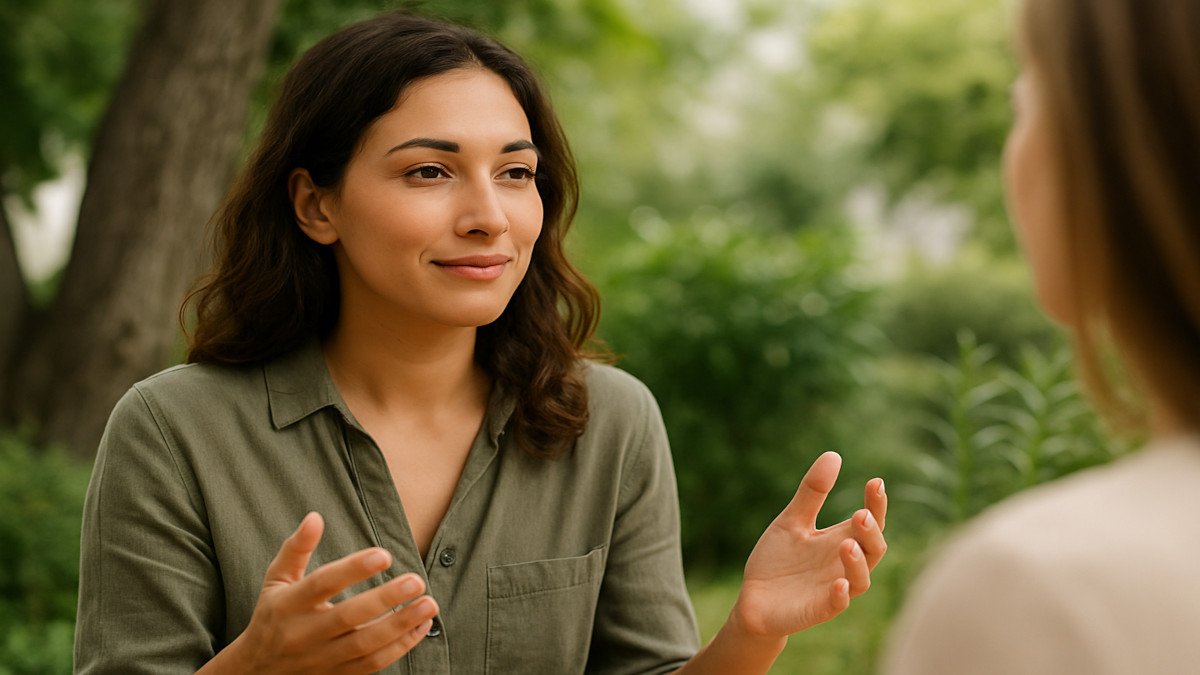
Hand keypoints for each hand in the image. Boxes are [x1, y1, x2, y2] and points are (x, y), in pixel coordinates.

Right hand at [200, 513, 438, 673]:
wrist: (257, 671)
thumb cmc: (273, 615)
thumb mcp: (276, 580)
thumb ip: (296, 548)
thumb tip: (315, 517)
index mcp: (289, 604)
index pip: (322, 584)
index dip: (352, 569)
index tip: (384, 555)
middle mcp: (304, 633)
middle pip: (348, 617)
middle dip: (385, 600)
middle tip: (416, 581)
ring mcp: (321, 659)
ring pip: (365, 647)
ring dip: (401, 626)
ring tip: (429, 604)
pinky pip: (372, 665)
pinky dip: (400, 648)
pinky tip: (421, 626)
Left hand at [731, 451, 886, 637]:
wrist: (752, 598)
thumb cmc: (778, 561)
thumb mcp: (792, 520)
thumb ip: (812, 492)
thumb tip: (833, 455)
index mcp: (841, 540)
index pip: (870, 521)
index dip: (877, 503)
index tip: (876, 482)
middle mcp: (844, 565)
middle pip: (874, 549)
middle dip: (871, 532)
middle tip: (862, 514)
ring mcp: (833, 589)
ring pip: (861, 579)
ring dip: (858, 563)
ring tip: (848, 546)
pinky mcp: (818, 610)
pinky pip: (837, 605)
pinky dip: (841, 595)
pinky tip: (839, 584)